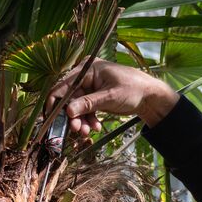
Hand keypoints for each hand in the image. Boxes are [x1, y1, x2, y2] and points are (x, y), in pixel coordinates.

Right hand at [45, 58, 178, 136]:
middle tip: (76, 130)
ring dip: (80, 120)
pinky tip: (95, 128)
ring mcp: (90, 87)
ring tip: (87, 132)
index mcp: (87, 69)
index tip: (51, 119)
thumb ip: (88, 103)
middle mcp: (85, 76)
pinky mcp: (95, 97)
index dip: (55, 102)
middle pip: (69, 98)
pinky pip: (85, 110)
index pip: (63, 85)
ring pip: (77, 106)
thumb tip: (67, 111)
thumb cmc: (133, 89)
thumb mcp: (110, 97)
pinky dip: (88, 120)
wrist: (150, 97)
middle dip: (72, 116)